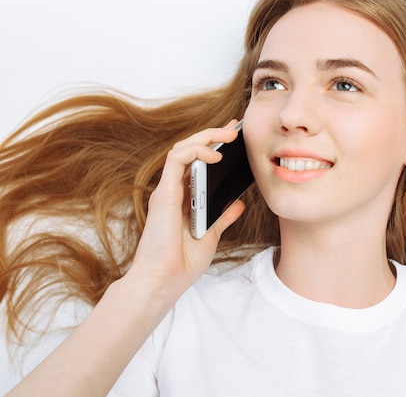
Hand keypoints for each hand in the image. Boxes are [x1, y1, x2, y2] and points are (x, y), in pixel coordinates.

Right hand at [126, 120, 245, 299]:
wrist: (165, 282)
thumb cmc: (182, 263)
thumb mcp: (211, 235)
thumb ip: (222, 217)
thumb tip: (238, 203)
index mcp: (183, 198)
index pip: (197, 163)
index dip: (213, 144)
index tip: (234, 136)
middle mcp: (173, 190)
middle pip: (190, 151)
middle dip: (213, 134)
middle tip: (235, 127)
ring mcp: (167, 190)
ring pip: (182, 148)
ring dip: (206, 136)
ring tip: (229, 134)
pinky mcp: (164, 193)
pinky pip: (177, 159)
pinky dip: (196, 151)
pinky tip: (215, 154)